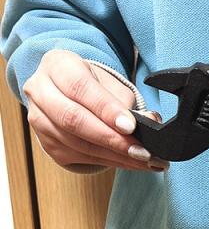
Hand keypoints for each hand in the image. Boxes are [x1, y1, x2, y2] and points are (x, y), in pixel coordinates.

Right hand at [22, 49, 168, 173]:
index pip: (80, 88)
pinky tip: (130, 163)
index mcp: (58, 65)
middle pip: (74, 120)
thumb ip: (126, 102)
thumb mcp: (110, 83)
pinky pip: (79, 157)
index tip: (130, 126)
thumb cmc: (93, 84)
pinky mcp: (46, 144)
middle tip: (143, 152)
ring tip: (145, 161)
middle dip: (113, 139)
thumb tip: (149, 122)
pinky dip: (109, 162)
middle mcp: (41, 91)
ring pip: (77, 144)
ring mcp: (39, 120)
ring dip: (115, 156)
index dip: (106, 109)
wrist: (68, 92)